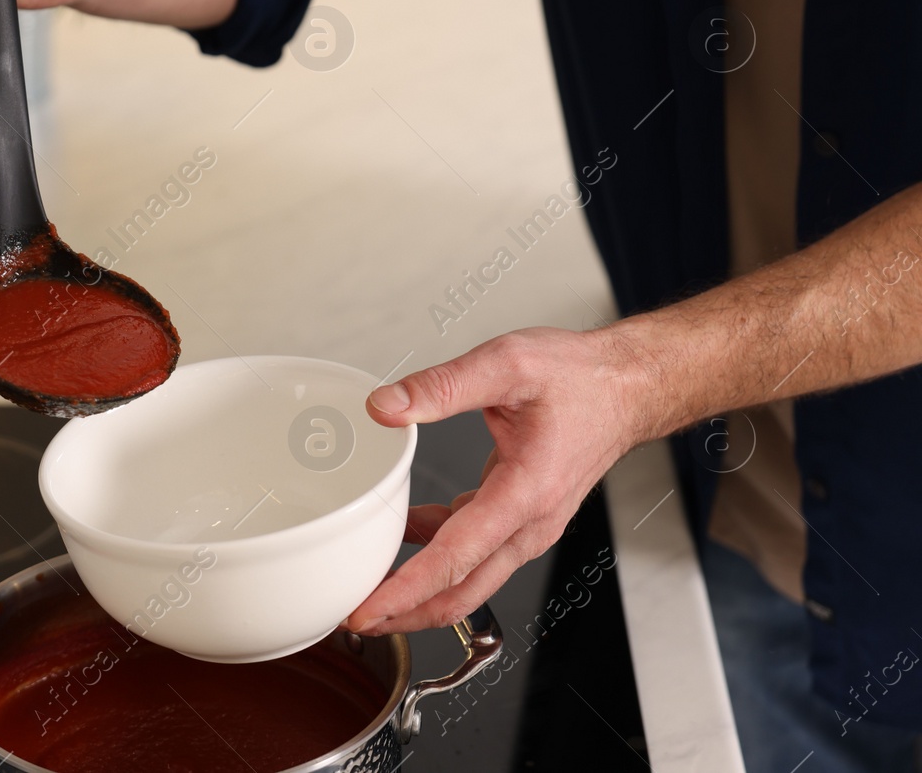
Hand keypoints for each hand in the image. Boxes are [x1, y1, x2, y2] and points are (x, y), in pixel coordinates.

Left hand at [344, 326, 657, 634]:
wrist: (627, 387)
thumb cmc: (579, 378)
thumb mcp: (507, 364)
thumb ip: (443, 386)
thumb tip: (386, 407)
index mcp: (526, 493)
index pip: (456, 559)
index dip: (406, 590)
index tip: (367, 608)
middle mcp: (530, 523)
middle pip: (461, 592)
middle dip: (406, 613)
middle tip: (353, 616)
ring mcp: (528, 526)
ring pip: (468, 579)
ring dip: (420, 590)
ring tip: (370, 587)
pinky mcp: (521, 518)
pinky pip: (474, 551)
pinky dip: (437, 555)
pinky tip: (406, 535)